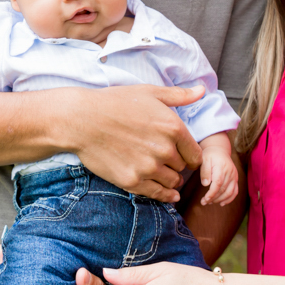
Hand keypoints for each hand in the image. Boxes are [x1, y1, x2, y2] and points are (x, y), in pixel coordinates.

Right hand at [71, 85, 205, 203]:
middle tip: (166, 161)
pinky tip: (166, 193)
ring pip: (172, 182)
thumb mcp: (150, 93)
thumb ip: (179, 96)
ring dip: (169, 178)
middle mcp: (164, 150)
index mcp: (173, 127)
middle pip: (182, 168)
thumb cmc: (115, 102)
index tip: (182, 155)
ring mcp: (148, 168)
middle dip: (176, 164)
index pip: (196, 154)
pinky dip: (164, 194)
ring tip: (162, 173)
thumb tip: (202, 90)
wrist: (82, 120)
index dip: (190, 155)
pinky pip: (157, 194)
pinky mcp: (132, 181)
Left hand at [198, 138, 238, 206]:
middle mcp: (230, 172)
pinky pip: (235, 191)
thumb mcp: (204, 159)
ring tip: (210, 202)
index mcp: (221, 166)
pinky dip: (229, 199)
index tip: (204, 199)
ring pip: (229, 192)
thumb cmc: (210, 155)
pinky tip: (221, 203)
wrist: (219, 150)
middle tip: (203, 202)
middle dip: (213, 198)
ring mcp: (234, 176)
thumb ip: (204, 171)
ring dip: (220, 200)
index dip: (211, 193)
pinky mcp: (236, 179)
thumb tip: (205, 184)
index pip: (218, 183)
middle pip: (223, 189)